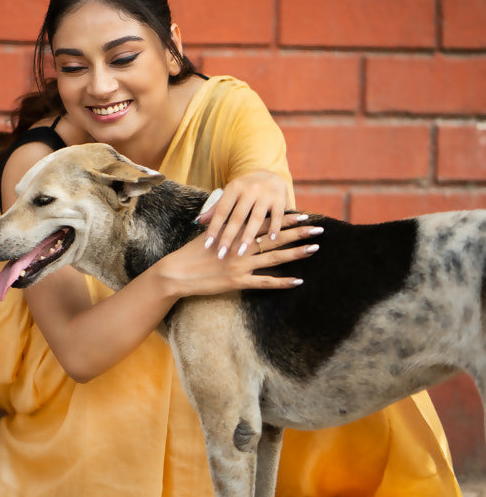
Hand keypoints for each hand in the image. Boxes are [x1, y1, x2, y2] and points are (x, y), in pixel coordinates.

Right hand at [160, 216, 321, 296]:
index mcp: (235, 232)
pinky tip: (298, 280)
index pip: (266, 222)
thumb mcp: (210, 233)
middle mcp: (241, 246)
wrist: (177, 272)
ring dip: (296, 253)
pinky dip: (282, 282)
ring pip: (275, 257)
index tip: (304, 214)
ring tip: (314, 248)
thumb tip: (237, 217)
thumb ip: (226, 226)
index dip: (286, 218)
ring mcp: (241, 265)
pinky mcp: (237, 282)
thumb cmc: (192, 252)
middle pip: (276, 237)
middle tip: (319, 229)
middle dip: (299, 232)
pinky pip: (265, 282)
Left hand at [195, 171, 290, 258]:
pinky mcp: (280, 198)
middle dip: (228, 236)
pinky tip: (271, 239)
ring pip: (256, 218)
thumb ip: (216, 208)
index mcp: (234, 188)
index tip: (207, 245)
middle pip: (237, 216)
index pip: (221, 211)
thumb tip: (198, 222)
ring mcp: (265, 193)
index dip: (214, 228)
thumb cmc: (245, 190)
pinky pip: (277, 215)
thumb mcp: (231, 195)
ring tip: (241, 252)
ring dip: (248, 236)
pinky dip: (275, 227)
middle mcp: (249, 189)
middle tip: (221, 254)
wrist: (271, 174)